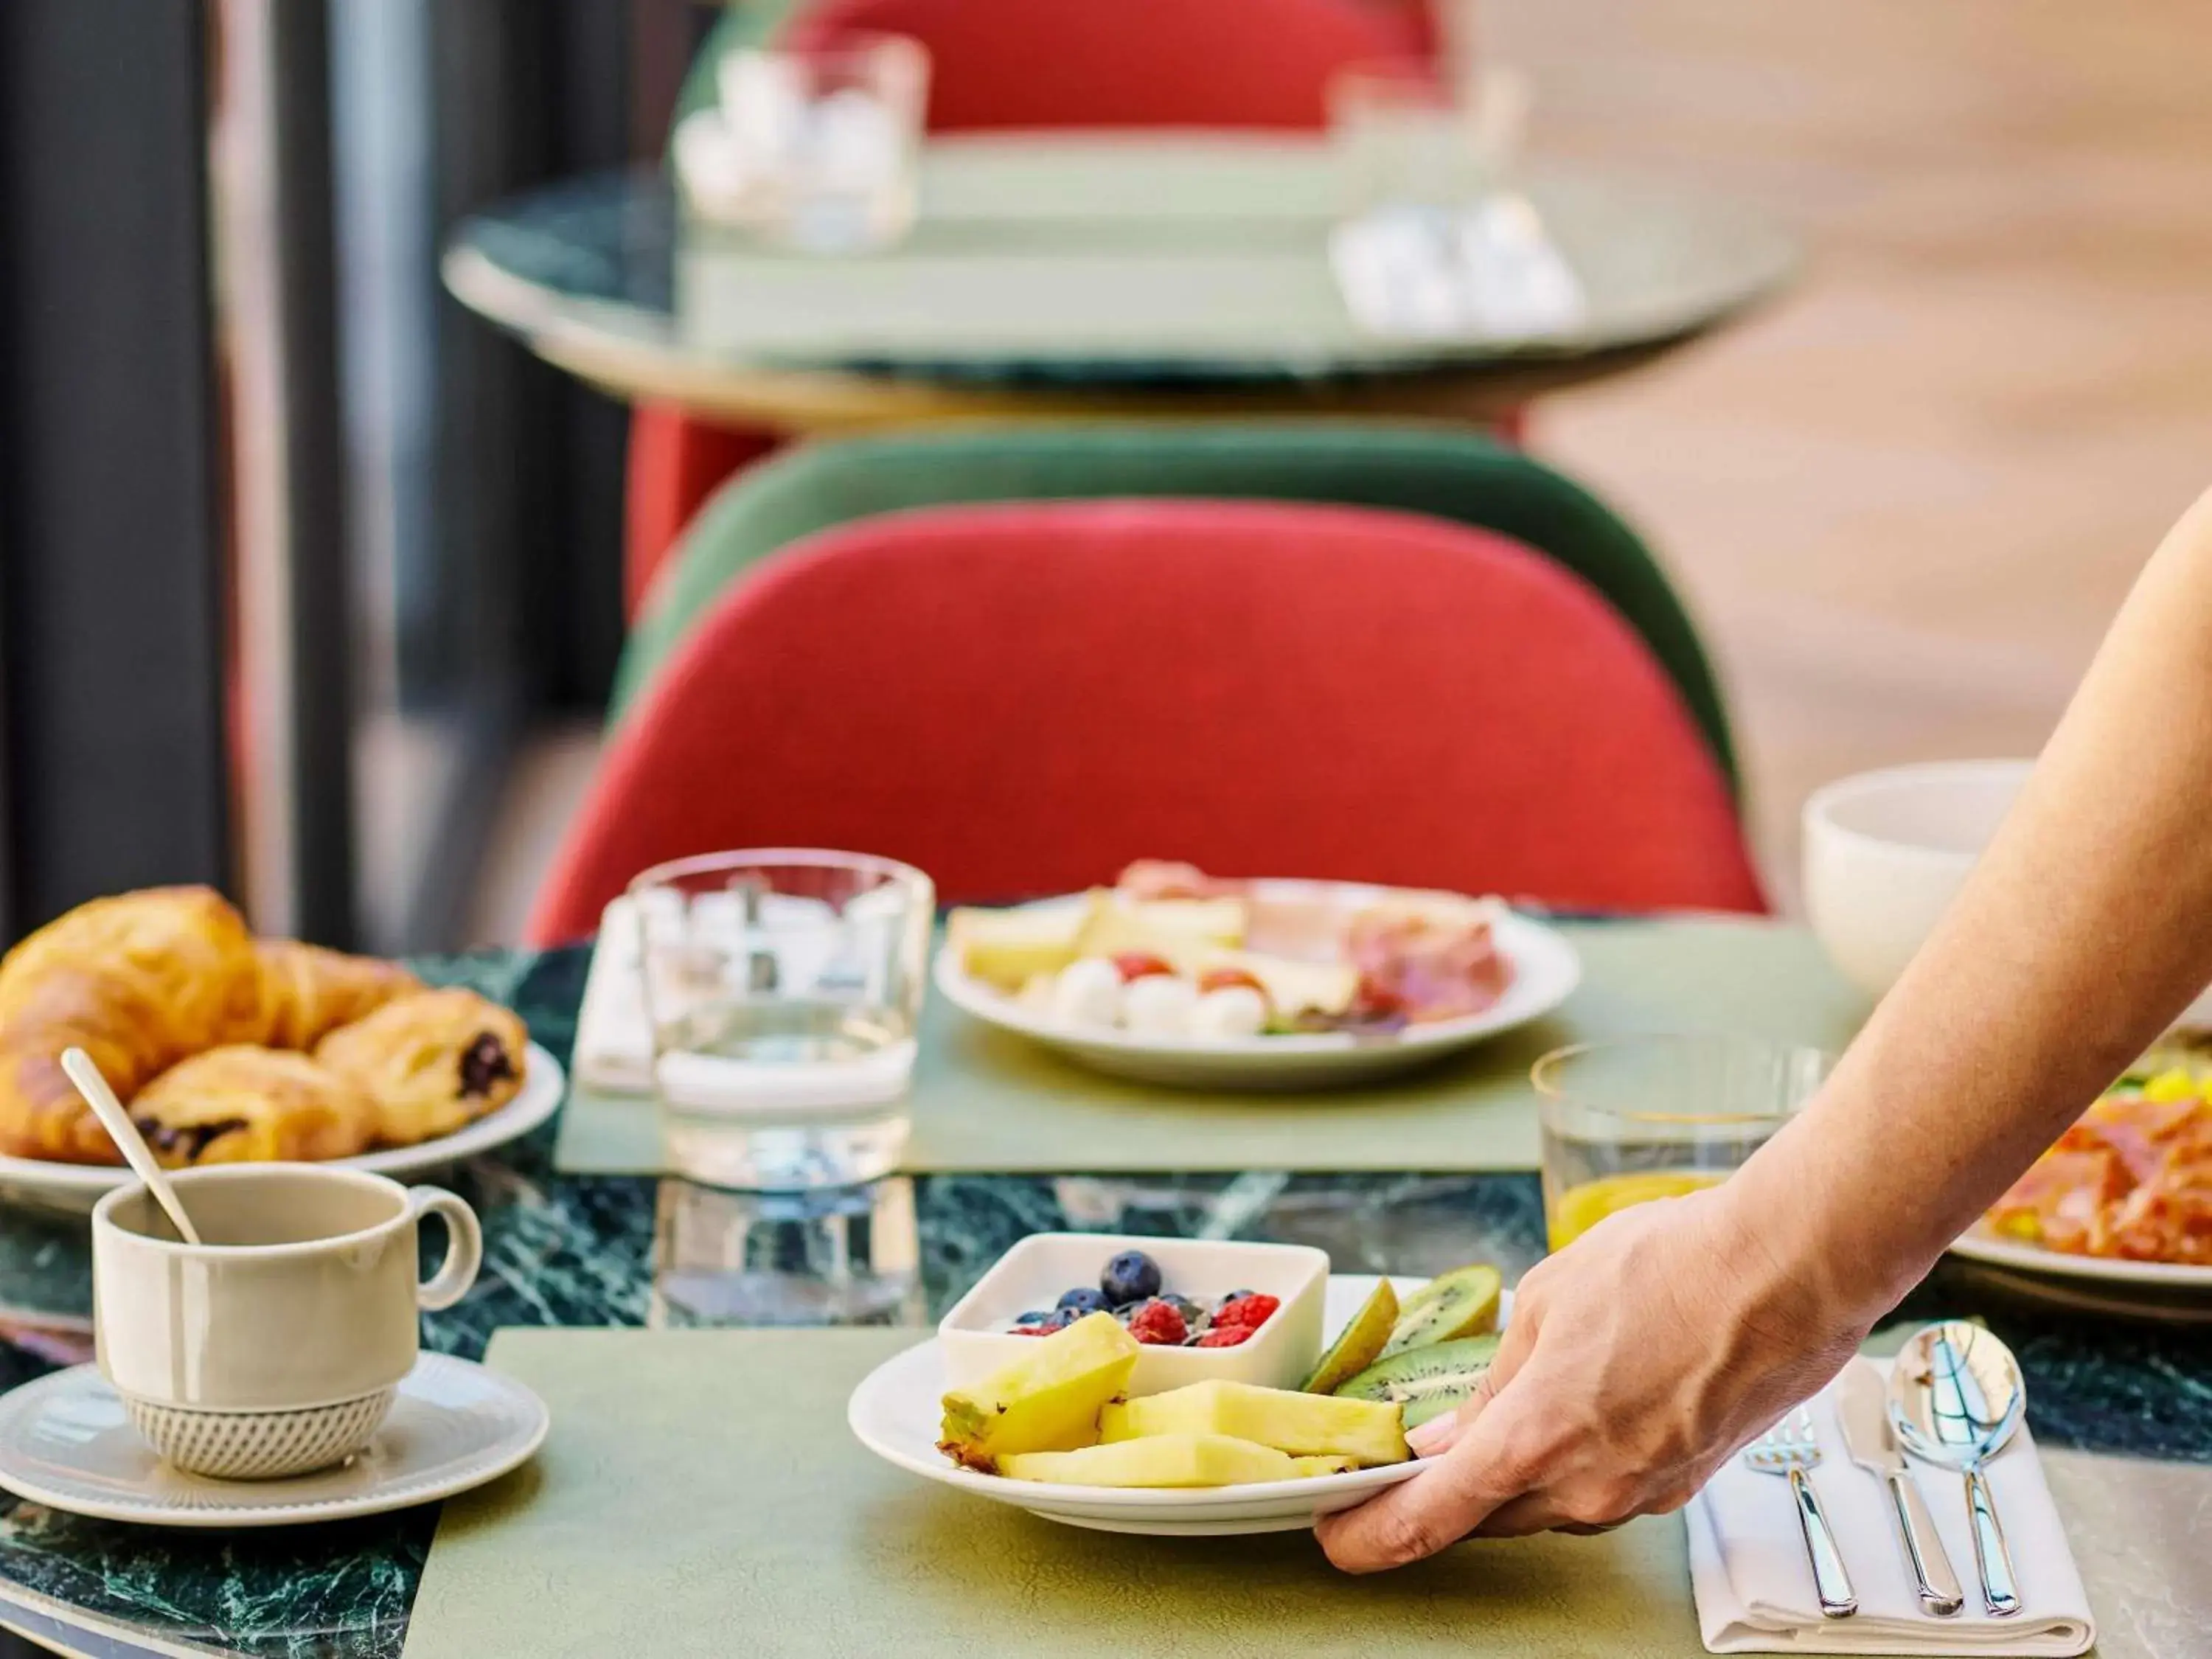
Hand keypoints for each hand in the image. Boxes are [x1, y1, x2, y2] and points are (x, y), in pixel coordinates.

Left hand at [1315, 1183, 1875, 1571]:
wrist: (1788, 1274)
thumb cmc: (1673, 1268)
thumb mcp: (1547, 1300)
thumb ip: (1494, 1379)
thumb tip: (1454, 1431)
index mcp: (1535, 1438)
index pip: (1428, 1518)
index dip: (1371, 1535)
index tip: (1335, 1537)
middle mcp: (1586, 1487)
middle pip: (1483, 1518)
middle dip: (1439, 1495)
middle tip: (1401, 1463)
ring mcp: (1639, 1495)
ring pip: (1545, 1506)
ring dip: (1512, 1474)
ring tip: (1502, 1414)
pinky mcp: (1680, 1485)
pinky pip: (1599, 1489)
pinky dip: (1571, 1462)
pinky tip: (1576, 1410)